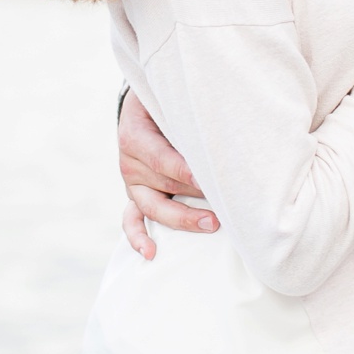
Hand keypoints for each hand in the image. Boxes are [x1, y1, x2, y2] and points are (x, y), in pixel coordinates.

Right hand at [118, 89, 212, 259]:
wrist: (144, 104)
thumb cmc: (164, 101)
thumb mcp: (169, 99)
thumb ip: (188, 113)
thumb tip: (222, 127)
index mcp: (134, 136)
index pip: (162, 158)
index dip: (185, 171)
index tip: (209, 180)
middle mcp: (129, 162)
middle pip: (163, 185)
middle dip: (194, 197)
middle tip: (223, 209)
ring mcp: (132, 182)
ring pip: (154, 206)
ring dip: (182, 218)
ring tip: (211, 224)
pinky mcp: (136, 195)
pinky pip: (131, 220)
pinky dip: (139, 237)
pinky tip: (151, 253)